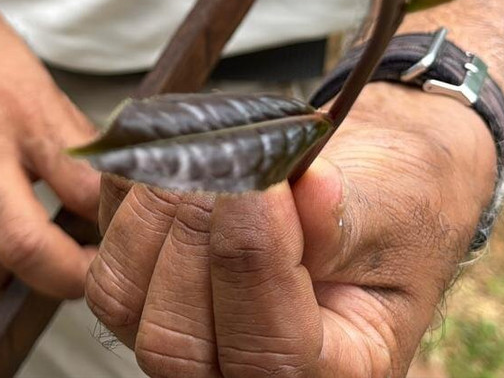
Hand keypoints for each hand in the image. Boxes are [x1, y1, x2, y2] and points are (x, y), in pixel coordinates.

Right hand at [0, 0, 100, 298]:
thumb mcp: (40, 82)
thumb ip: (73, 137)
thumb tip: (107, 181)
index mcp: (22, 117)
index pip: (83, 189)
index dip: (114, 219)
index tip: (128, 229)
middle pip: (26, 247)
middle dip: (69, 276)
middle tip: (94, 273)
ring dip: (18, 282)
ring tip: (45, 265)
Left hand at [86, 83, 497, 376]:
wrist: (373, 181)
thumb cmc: (396, 202)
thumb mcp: (396, 211)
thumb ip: (346, 217)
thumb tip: (302, 192)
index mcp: (335, 375)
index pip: (270, 354)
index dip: (253, 261)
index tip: (267, 179)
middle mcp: (247, 374)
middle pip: (176, 343)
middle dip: (196, 236)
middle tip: (234, 156)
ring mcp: (187, 335)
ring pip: (123, 296)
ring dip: (156, 209)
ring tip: (211, 149)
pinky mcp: (146, 287)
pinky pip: (107, 246)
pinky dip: (132, 189)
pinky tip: (180, 149)